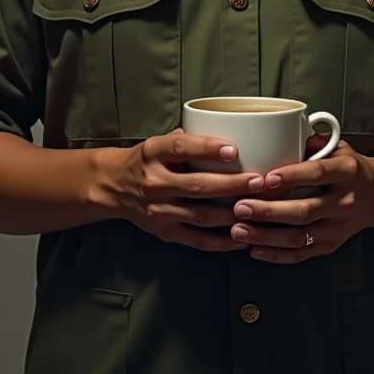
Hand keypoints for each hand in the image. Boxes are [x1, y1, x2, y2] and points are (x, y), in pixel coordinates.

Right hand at [92, 128, 266, 252]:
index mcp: (153, 153)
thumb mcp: (159, 141)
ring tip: (258, 207)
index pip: (181, 149)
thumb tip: (227, 133)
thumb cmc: (147, 159)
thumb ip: (188, 139)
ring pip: (201, 215)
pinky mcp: (165, 233)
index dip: (208, 149)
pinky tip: (243, 235)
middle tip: (259, 181)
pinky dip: (222, 240)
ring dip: (232, 213)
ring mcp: (159, 211)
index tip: (233, 149)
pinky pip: (198, 240)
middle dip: (232, 185)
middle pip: (197, 186)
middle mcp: (154, 183)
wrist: (113, 186)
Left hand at [228, 133, 373, 262]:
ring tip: (238, 230)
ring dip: (266, 235)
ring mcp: (338, 227)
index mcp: (346, 172)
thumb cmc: (349, 167)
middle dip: (268, 211)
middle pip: (304, 210)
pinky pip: (302, 254)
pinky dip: (277, 255)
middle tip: (239, 206)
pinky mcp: (331, 245)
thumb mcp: (338, 146)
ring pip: (300, 236)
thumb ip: (311, 141)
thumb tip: (278, 135)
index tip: (265, 178)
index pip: (317, 173)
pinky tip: (255, 249)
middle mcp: (344, 201)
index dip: (291, 177)